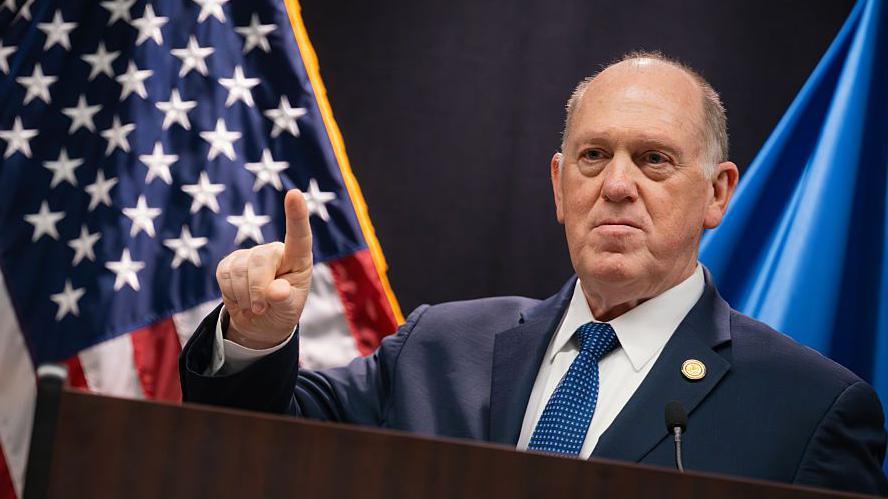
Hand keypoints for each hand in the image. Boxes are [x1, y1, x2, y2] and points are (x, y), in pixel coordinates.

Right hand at [216, 189, 312, 348]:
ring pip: (239, 269)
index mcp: (297, 260)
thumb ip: (284, 299)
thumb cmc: (283, 311)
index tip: (294, 194)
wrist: (260, 323)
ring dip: (244, 295)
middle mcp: (275, 251)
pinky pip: (223, 274)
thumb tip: (276, 291)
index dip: (296, 215)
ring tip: (254, 306)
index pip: (299, 236)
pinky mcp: (231, 261)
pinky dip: (231, 293)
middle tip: (261, 308)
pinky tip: (240, 298)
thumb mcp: (289, 310)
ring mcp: (251, 254)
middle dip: (257, 289)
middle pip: (260, 260)